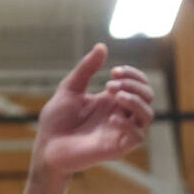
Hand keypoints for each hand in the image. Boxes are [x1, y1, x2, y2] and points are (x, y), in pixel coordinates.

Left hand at [32, 44, 153, 176]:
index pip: (138, 85)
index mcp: (111, 100)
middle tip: (110, 84)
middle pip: (147, 97)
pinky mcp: (117, 147)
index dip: (133, 75)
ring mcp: (120, 131)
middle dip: (134, 86)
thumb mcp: (70, 88)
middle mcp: (120, 114)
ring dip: (135, 102)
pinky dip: (129, 124)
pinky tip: (111, 118)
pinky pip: (137, 136)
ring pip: (147, 116)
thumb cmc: (57, 118)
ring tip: (114, 95)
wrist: (46, 145)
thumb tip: (102, 46)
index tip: (115, 70)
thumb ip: (86, 69)